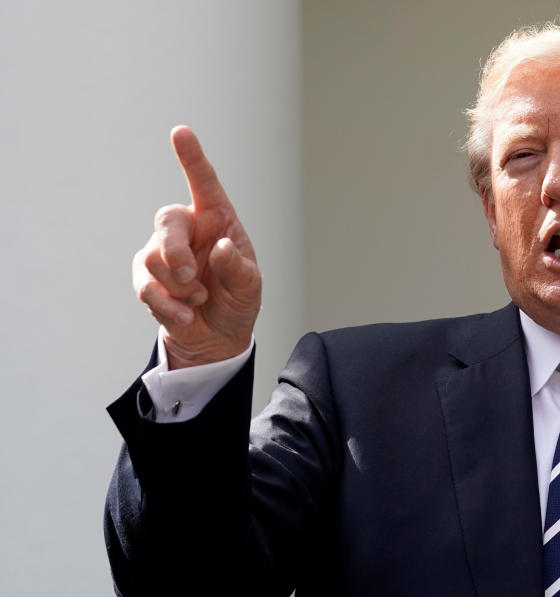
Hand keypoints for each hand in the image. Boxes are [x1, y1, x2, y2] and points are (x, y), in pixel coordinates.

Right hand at [133, 126, 260, 368]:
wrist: (216, 335)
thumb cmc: (237, 300)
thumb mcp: (249, 287)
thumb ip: (237, 267)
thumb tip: (220, 247)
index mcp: (217, 219)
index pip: (204, 183)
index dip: (192, 158)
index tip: (181, 132)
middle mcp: (188, 228)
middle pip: (167, 220)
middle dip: (176, 253)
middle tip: (193, 278)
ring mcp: (163, 251)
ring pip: (153, 256)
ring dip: (180, 286)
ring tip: (200, 298)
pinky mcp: (146, 276)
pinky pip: (146, 285)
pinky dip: (168, 304)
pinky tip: (187, 314)